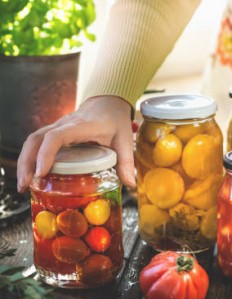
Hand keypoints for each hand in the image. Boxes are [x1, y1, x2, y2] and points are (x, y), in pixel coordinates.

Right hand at [17, 96, 134, 191]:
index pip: (56, 137)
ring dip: (24, 162)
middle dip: (27, 162)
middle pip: (36, 140)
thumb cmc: (115, 120)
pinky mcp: (54, 133)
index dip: (46, 154)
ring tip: (23, 185)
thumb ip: (126, 161)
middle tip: (25, 186)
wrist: (108, 102)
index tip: (42, 173)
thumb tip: (130, 185)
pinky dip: (30, 158)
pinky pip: (36, 143)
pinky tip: (30, 175)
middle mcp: (63, 125)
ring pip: (32, 141)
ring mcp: (57, 128)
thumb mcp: (125, 140)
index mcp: (80, 126)